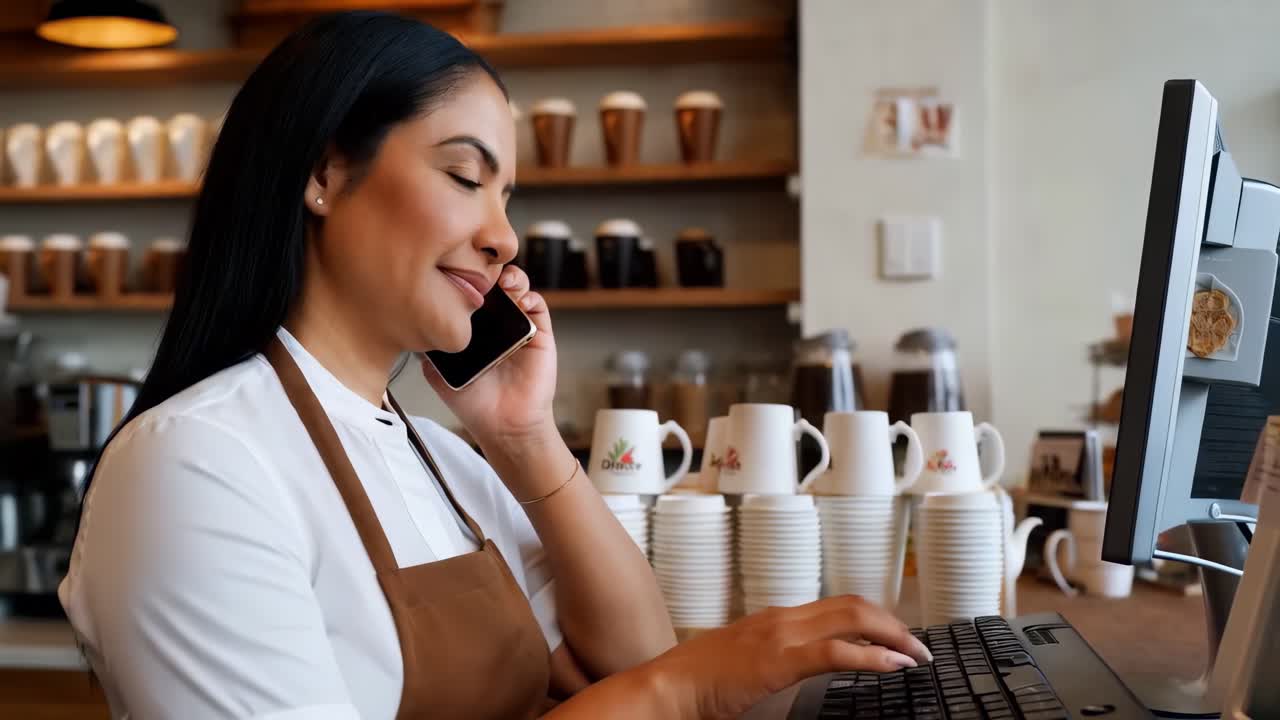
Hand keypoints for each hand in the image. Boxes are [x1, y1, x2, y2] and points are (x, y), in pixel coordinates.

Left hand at [422, 264, 557, 449]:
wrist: (504, 425)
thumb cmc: (474, 403)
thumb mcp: (439, 373)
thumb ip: (427, 347)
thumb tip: (409, 322)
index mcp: (472, 328)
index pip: (469, 292)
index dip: (463, 278)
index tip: (454, 271)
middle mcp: (495, 322)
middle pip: (493, 283)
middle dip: (488, 269)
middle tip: (480, 271)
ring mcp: (518, 326)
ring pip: (518, 287)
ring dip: (512, 277)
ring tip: (504, 282)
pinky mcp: (539, 334)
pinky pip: (538, 306)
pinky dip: (530, 296)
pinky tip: (521, 300)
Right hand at [646, 595, 931, 719]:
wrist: (667, 688)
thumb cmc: (698, 684)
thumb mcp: (745, 665)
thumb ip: (775, 661)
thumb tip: (802, 669)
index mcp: (775, 620)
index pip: (837, 605)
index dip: (874, 618)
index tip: (897, 639)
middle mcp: (782, 619)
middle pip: (852, 604)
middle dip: (892, 623)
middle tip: (917, 647)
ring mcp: (780, 636)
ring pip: (851, 618)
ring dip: (891, 635)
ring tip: (914, 655)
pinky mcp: (778, 661)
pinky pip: (836, 652)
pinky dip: (871, 657)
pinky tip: (892, 666)